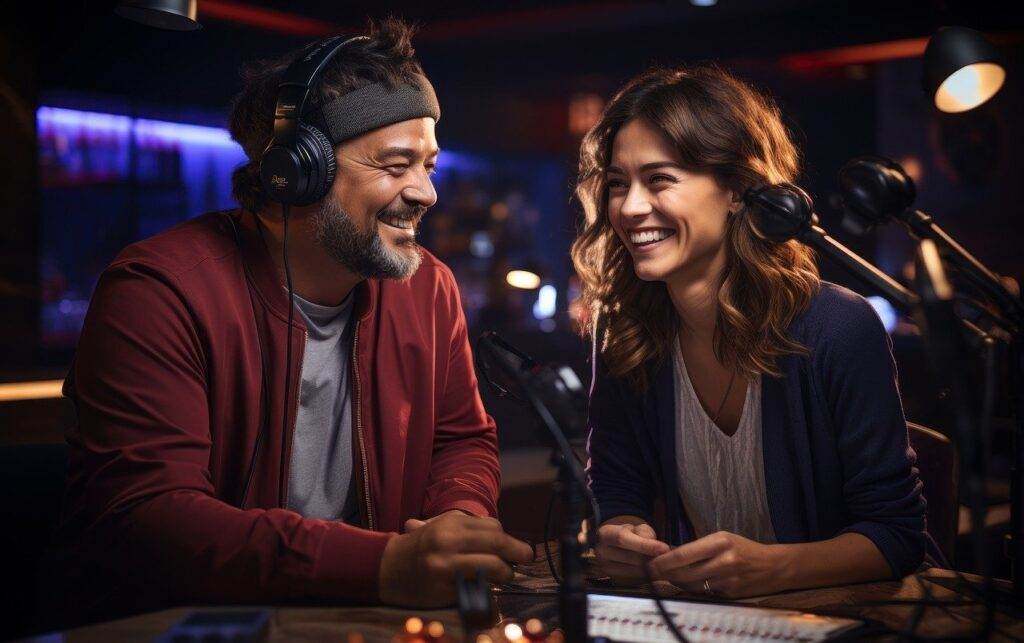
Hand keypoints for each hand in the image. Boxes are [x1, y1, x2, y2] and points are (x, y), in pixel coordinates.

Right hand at [378, 511, 532, 607]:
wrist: (383, 568)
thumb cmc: (415, 547)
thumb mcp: (437, 527)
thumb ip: (465, 528)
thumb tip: (500, 533)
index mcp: (449, 523)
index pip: (492, 527)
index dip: (506, 537)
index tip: (511, 546)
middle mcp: (449, 541)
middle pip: (498, 543)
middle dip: (518, 551)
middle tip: (527, 557)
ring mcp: (447, 566)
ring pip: (493, 566)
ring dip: (506, 572)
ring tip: (506, 575)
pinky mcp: (444, 589)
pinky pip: (477, 590)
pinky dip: (488, 592)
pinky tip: (488, 593)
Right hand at [595, 521, 670, 584]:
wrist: (616, 545)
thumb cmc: (630, 534)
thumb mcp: (637, 528)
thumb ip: (646, 534)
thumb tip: (659, 549)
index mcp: (605, 534)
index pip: (623, 539)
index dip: (644, 545)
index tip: (664, 549)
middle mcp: (601, 551)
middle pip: (630, 557)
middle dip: (651, 558)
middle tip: (667, 558)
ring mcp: (604, 567)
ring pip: (633, 570)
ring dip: (650, 568)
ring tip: (661, 563)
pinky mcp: (611, 578)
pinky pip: (633, 579)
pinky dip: (645, 575)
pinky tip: (653, 570)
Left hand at [648, 531, 785, 597]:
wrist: (774, 566)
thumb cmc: (743, 549)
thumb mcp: (722, 538)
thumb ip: (698, 546)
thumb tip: (669, 552)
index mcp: (720, 542)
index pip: (683, 554)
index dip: (663, 561)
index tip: (650, 563)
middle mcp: (724, 560)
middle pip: (684, 572)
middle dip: (665, 573)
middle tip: (652, 572)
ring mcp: (728, 579)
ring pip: (691, 585)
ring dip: (677, 582)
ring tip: (668, 576)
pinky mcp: (730, 593)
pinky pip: (704, 592)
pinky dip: (692, 588)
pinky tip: (687, 583)